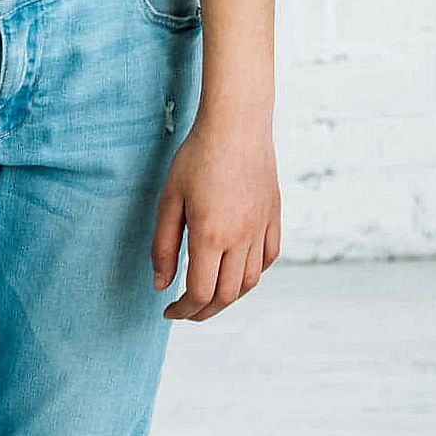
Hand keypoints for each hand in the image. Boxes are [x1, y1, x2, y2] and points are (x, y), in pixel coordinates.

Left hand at [150, 116, 281, 320]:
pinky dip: (254, 272)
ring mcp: (261, 227)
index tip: (169, 311)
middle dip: (204, 312)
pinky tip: (237, 268)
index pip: (200, 294)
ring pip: (250, 281)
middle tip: (187, 311)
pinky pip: (269, 257)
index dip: (183, 311)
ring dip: (229, 296)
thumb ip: (164, 246)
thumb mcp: (169, 200)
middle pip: (227, 296)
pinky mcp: (274, 216)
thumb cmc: (197, 157)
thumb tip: (161, 285)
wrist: (236, 123)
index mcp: (211, 236)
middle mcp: (241, 238)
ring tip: (210, 294)